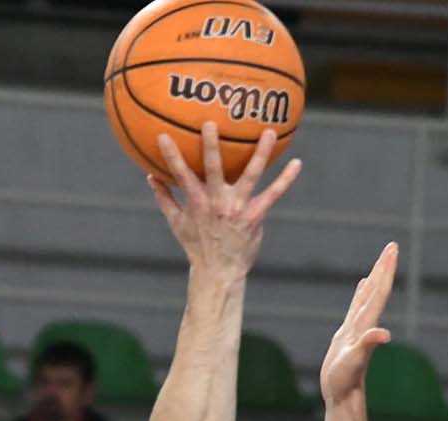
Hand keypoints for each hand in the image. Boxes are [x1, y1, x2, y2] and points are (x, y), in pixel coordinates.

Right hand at [148, 122, 301, 280]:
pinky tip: (297, 163)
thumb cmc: (197, 245)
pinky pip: (273, 194)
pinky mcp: (256, 215)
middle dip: (212, 146)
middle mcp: (217, 202)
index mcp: (197, 202)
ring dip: (261, 153)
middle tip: (210, 122)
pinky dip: (286, 179)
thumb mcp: (177, 223)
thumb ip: (165, 198)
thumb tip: (150, 177)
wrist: (219, 271)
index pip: (181, 175)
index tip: (163, 135)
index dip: (172, 156)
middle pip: (214, 169)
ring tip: (270, 132)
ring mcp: (238, 208)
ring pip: (251, 175)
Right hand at [319, 243, 397, 404]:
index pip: (379, 292)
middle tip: (392, 247)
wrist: (341, 396)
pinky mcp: (348, 335)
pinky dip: (360, 294)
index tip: (393, 251)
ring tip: (380, 263)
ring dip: (374, 279)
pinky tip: (362, 287)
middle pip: (376, 291)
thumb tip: (384, 334)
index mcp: (366, 325)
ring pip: (367, 297)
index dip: (385, 271)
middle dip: (383, 269)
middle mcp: (364, 324)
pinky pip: (356, 308)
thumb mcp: (354, 362)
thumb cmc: (344, 381)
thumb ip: (367, 346)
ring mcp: (357, 329)